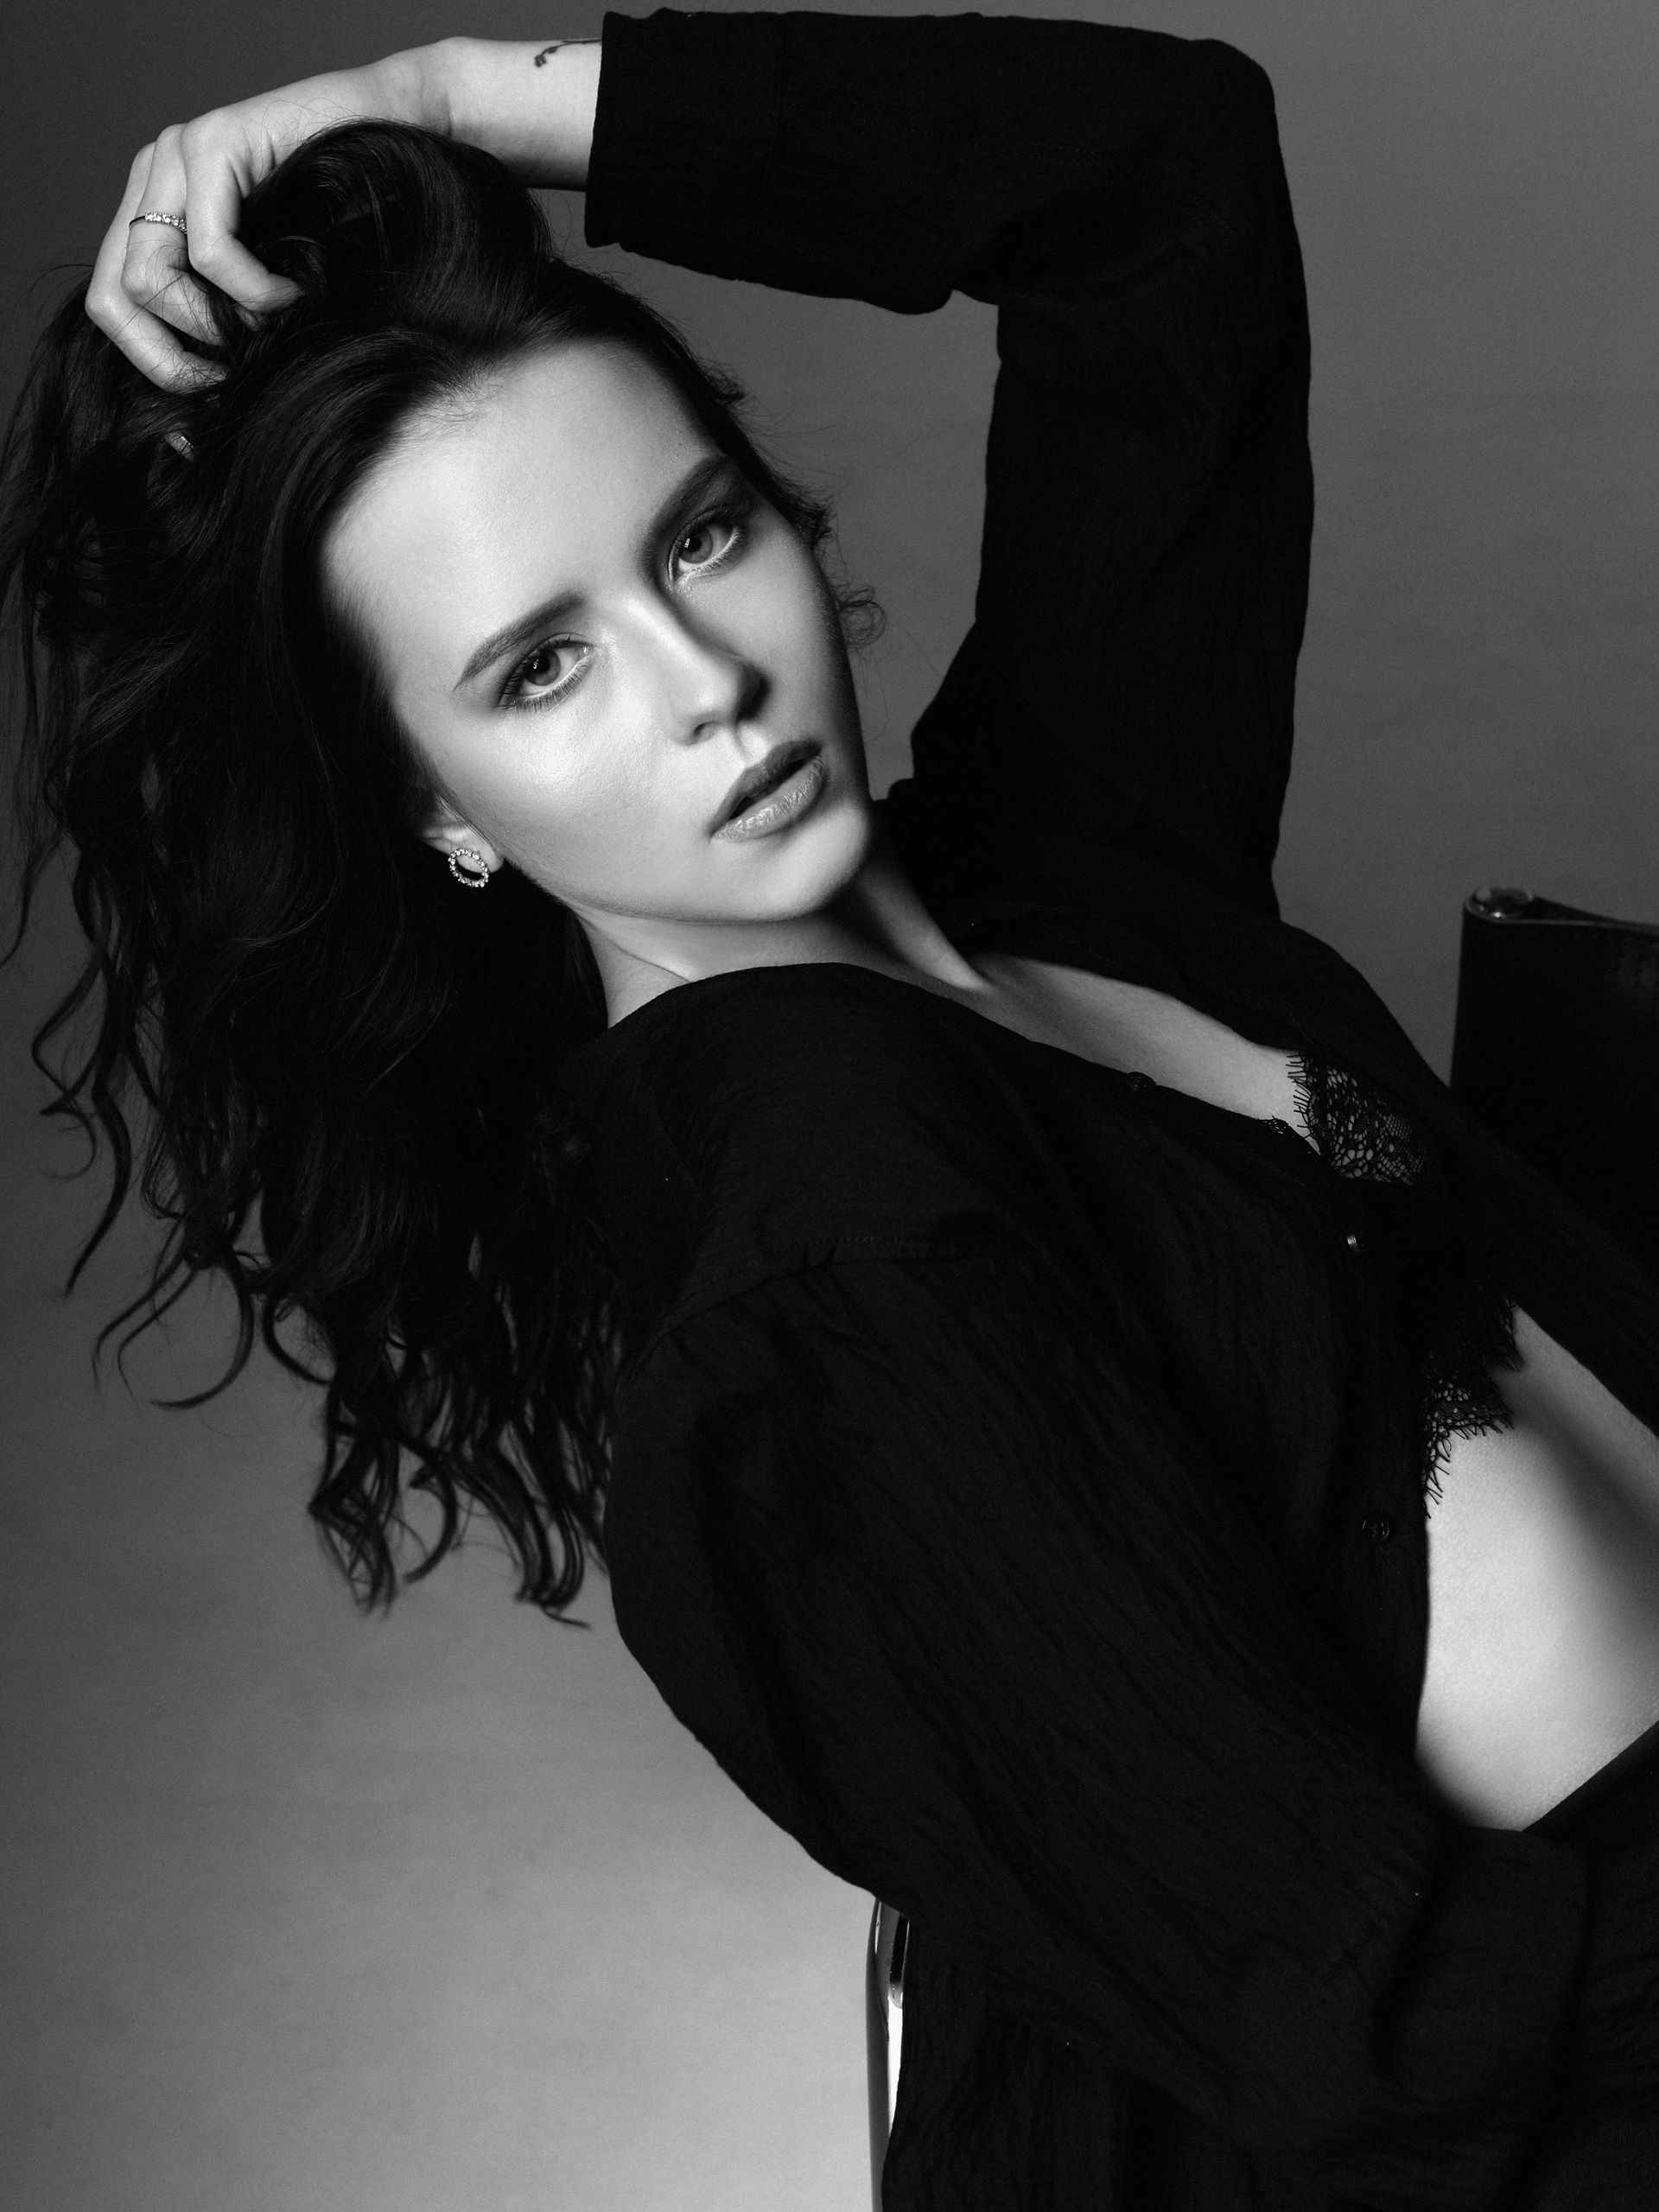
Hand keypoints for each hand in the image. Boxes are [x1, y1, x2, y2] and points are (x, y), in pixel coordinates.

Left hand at [86, 49, 436, 391]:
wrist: (400, 136)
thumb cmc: (348, 225)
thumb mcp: (268, 287)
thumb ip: (223, 325)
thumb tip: (187, 425)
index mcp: (154, 211)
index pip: (110, 302)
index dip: (153, 362)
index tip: (215, 387)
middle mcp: (153, 178)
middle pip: (116, 296)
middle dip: (174, 355)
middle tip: (237, 370)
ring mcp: (176, 155)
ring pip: (151, 276)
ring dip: (220, 322)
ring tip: (275, 321)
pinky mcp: (213, 144)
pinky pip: (210, 250)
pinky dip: (255, 290)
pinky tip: (293, 291)